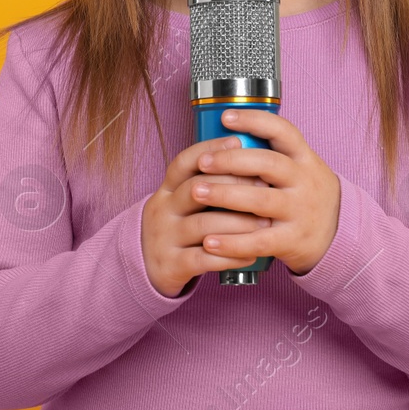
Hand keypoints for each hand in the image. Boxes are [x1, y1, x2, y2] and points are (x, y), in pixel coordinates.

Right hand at [141, 135, 272, 297]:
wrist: (144, 267)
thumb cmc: (177, 227)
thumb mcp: (180, 202)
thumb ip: (205, 184)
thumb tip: (248, 160)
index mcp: (166, 190)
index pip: (183, 163)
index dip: (209, 149)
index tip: (238, 142)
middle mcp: (163, 210)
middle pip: (196, 190)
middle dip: (233, 187)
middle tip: (264, 187)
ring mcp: (165, 238)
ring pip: (203, 225)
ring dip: (238, 223)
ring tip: (265, 223)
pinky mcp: (171, 265)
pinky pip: (204, 259)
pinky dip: (231, 256)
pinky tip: (251, 254)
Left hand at [189, 109, 340, 276]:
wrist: (339, 233)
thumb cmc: (305, 193)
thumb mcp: (300, 167)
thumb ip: (272, 153)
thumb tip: (225, 137)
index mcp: (303, 158)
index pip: (282, 131)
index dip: (255, 121)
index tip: (226, 117)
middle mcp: (303, 182)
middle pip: (268, 164)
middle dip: (231, 160)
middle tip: (202, 161)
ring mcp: (299, 211)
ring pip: (260, 200)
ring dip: (225, 196)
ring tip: (196, 192)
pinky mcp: (292, 240)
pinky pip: (259, 241)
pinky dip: (232, 243)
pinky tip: (209, 241)